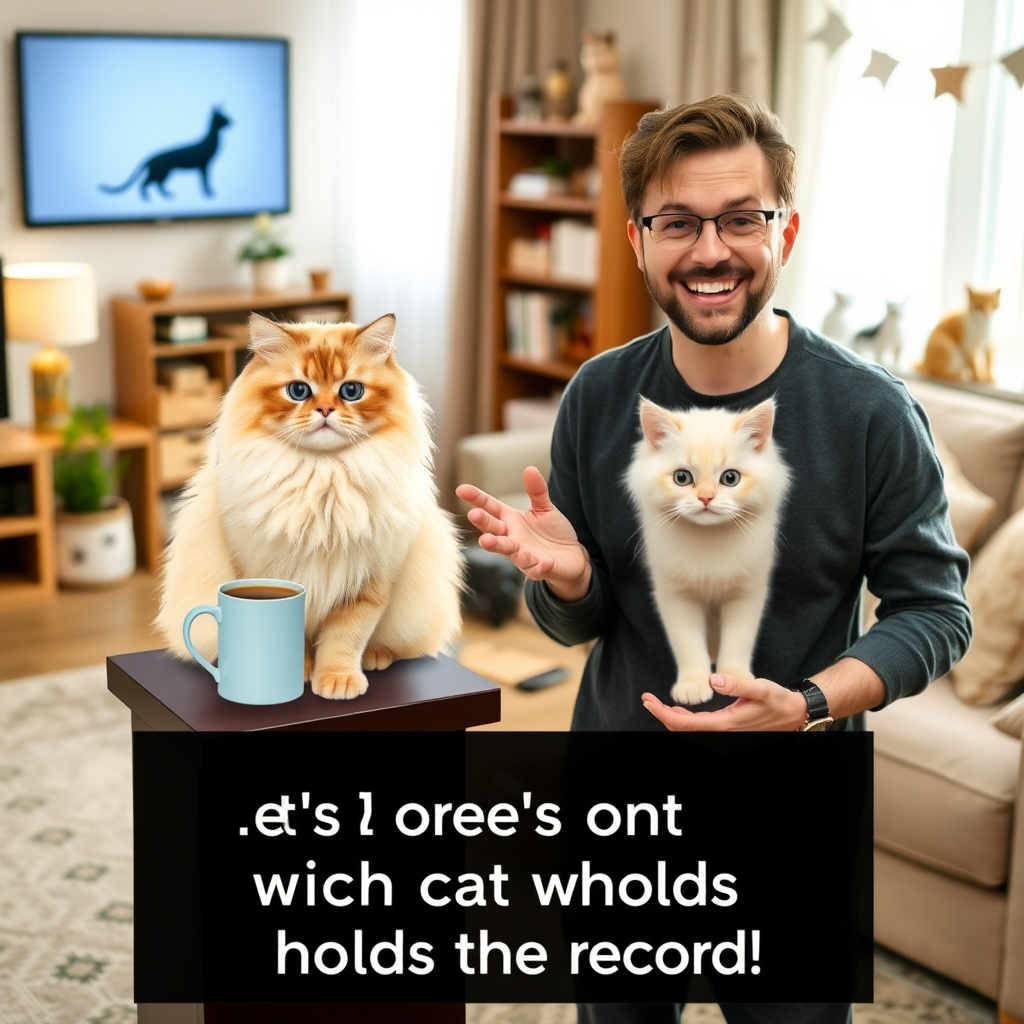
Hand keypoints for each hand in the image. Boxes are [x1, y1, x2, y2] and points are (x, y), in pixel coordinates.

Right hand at [456, 466, 590, 599]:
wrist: (571, 558)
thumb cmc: (552, 533)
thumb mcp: (544, 509)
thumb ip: (536, 491)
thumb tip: (530, 468)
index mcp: (511, 521)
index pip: (490, 507)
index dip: (476, 498)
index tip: (461, 489)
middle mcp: (512, 538)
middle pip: (493, 529)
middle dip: (483, 523)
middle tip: (473, 515)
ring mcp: (523, 555)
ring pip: (507, 551)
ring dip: (498, 546)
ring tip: (487, 541)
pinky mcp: (539, 569)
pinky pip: (538, 568)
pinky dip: (541, 566)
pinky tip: (545, 562)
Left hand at [642, 674, 806, 731]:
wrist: (794, 714)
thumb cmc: (779, 701)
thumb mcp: (761, 688)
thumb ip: (738, 684)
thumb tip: (714, 680)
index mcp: (726, 726)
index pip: (686, 725)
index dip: (664, 714)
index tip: (649, 702)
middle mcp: (722, 735)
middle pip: (683, 730)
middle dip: (662, 715)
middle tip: (646, 700)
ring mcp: (724, 735)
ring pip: (690, 731)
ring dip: (672, 718)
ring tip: (656, 703)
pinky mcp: (726, 731)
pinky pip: (700, 729)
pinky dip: (685, 720)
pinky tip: (678, 711)